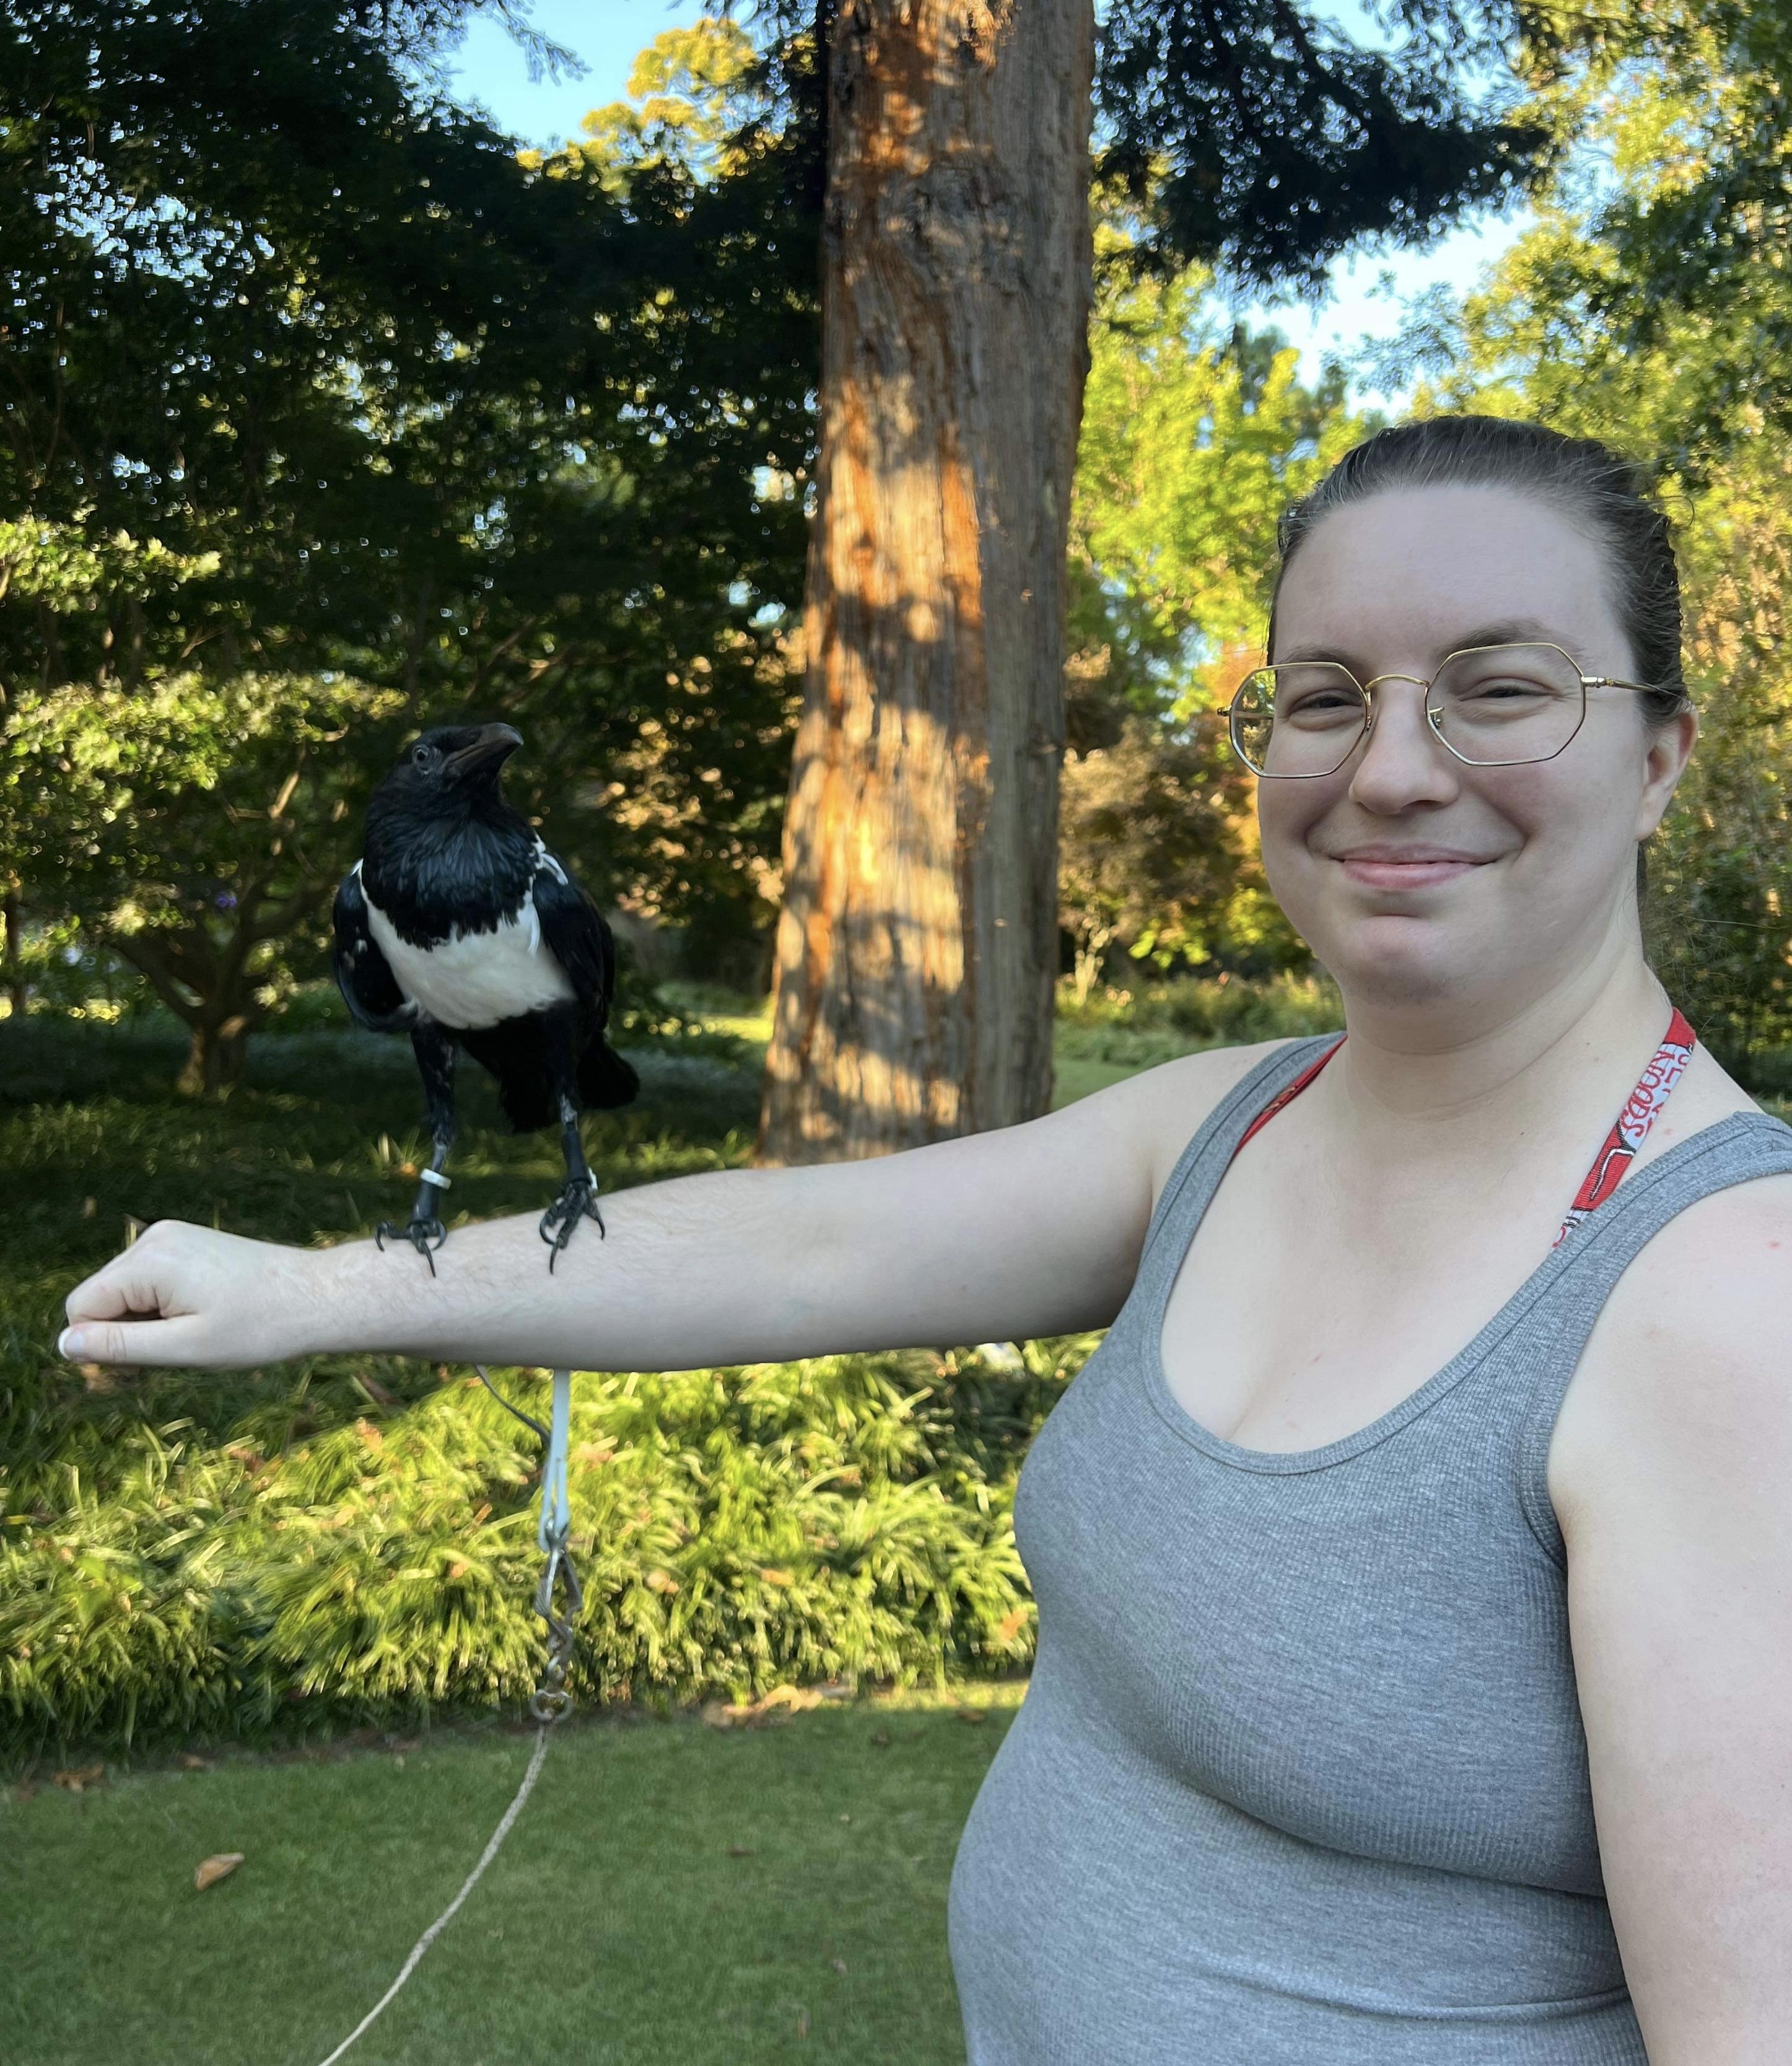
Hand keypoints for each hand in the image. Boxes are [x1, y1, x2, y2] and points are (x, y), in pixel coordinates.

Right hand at [60, 1219, 327, 1370]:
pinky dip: (161, 1307)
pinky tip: (201, 1317)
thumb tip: (63, 1344)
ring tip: (196, 1332)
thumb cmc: (259, 1327)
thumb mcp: (185, 1348)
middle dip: (124, 1333)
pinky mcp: (186, 1243)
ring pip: (122, 1293)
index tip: (152, 1361)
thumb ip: (119, 1347)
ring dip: (144, 1322)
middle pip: (99, 1299)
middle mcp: (153, 1238)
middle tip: (180, 1350)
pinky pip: (147, 1282)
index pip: (80, 1308)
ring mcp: (171, 1237)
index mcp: (149, 1260)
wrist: (318, 1296)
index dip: (104, 1346)